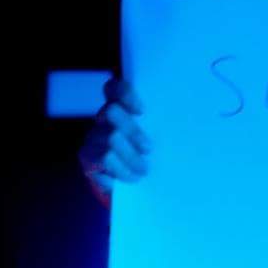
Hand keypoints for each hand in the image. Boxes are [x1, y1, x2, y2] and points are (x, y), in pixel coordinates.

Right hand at [77, 76, 150, 205]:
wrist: (134, 178)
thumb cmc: (148, 153)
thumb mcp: (155, 136)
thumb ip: (157, 127)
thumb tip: (180, 125)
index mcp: (120, 105)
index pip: (115, 88)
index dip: (125, 94)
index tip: (142, 111)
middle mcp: (103, 117)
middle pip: (111, 112)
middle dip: (132, 131)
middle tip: (148, 149)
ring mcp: (93, 136)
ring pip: (109, 142)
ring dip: (129, 158)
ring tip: (142, 171)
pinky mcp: (87, 156)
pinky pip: (101, 162)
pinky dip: (117, 172)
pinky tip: (127, 179)